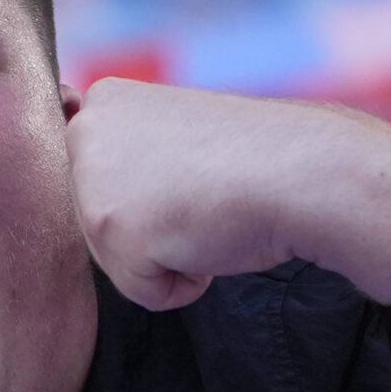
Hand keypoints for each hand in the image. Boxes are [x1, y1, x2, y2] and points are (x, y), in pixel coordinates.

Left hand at [67, 79, 390, 309]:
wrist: (305, 171)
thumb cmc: (255, 158)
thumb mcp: (176, 138)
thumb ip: (129, 158)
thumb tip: (103, 171)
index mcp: (104, 101)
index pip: (102, 185)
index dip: (157, 192)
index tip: (194, 168)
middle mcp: (86, 132)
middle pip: (100, 224)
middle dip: (154, 226)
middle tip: (202, 192)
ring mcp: (92, 181)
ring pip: (116, 258)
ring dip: (165, 253)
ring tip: (205, 212)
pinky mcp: (110, 228)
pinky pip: (140, 290)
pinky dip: (179, 283)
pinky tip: (208, 240)